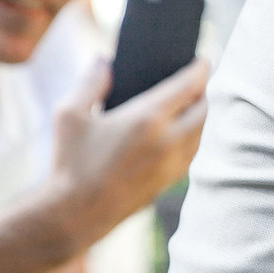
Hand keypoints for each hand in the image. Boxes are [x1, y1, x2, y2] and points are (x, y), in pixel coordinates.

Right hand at [47, 58, 208, 250]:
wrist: (76, 214)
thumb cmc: (70, 162)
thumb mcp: (69, 114)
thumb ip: (90, 82)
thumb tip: (104, 59)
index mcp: (148, 119)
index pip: (189, 86)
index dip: (201, 68)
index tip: (204, 59)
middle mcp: (168, 141)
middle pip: (202, 109)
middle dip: (202, 91)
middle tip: (194, 81)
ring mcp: (172, 165)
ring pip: (200, 133)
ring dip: (199, 115)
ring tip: (188, 104)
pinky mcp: (168, 182)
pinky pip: (191, 153)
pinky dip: (192, 137)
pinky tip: (179, 133)